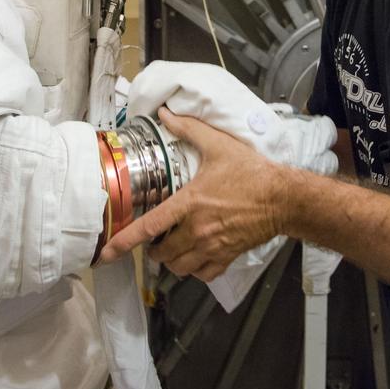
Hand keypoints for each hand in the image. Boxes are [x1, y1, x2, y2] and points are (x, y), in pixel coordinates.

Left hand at [98, 107, 288, 281]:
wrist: (283, 197)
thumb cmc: (251, 172)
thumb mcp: (218, 145)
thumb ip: (188, 129)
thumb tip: (165, 113)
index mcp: (190, 202)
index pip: (149, 227)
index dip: (124, 242)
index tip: (106, 254)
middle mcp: (198, 229)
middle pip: (161, 253)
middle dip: (153, 249)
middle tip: (155, 238)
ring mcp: (213, 246)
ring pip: (179, 267)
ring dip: (171, 260)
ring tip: (172, 248)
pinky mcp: (228, 256)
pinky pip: (203, 275)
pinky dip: (195, 270)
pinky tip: (196, 256)